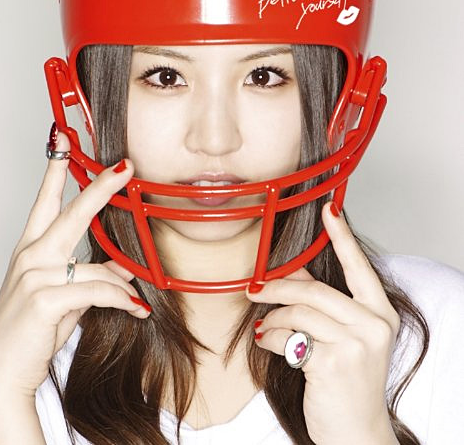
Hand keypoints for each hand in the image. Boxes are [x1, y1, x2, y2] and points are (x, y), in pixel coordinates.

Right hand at [0, 130, 150, 398]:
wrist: (3, 370)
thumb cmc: (33, 329)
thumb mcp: (65, 296)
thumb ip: (91, 277)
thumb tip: (123, 270)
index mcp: (32, 249)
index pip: (45, 201)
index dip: (57, 170)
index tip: (64, 140)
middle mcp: (31, 255)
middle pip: (73, 213)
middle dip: (101, 187)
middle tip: (124, 166)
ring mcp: (34, 275)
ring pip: (97, 267)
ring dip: (121, 286)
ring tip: (135, 301)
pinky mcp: (43, 298)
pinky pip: (97, 291)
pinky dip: (120, 300)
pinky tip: (135, 309)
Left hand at [246, 202, 400, 444]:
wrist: (355, 431)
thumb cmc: (346, 381)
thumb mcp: (343, 338)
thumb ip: (321, 304)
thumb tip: (293, 273)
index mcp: (378, 313)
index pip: (358, 266)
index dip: (342, 236)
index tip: (329, 209)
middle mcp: (374, 324)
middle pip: (313, 290)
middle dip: (277, 287)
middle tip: (254, 290)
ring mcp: (356, 344)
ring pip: (298, 311)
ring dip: (273, 320)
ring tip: (266, 330)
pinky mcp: (333, 363)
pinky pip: (289, 336)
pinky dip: (270, 338)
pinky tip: (268, 344)